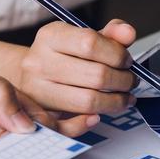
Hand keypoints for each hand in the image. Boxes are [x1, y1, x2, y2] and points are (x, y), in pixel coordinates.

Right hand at [19, 19, 137, 115]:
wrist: (28, 75)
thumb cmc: (61, 55)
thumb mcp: (82, 37)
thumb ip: (109, 34)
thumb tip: (128, 33)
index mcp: (50, 36)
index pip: (90, 43)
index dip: (117, 54)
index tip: (127, 60)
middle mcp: (39, 62)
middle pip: (95, 75)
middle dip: (123, 80)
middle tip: (130, 80)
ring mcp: (37, 90)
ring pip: (88, 101)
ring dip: (116, 101)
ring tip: (124, 96)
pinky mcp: (41, 114)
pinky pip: (74, 125)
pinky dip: (94, 119)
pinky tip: (103, 111)